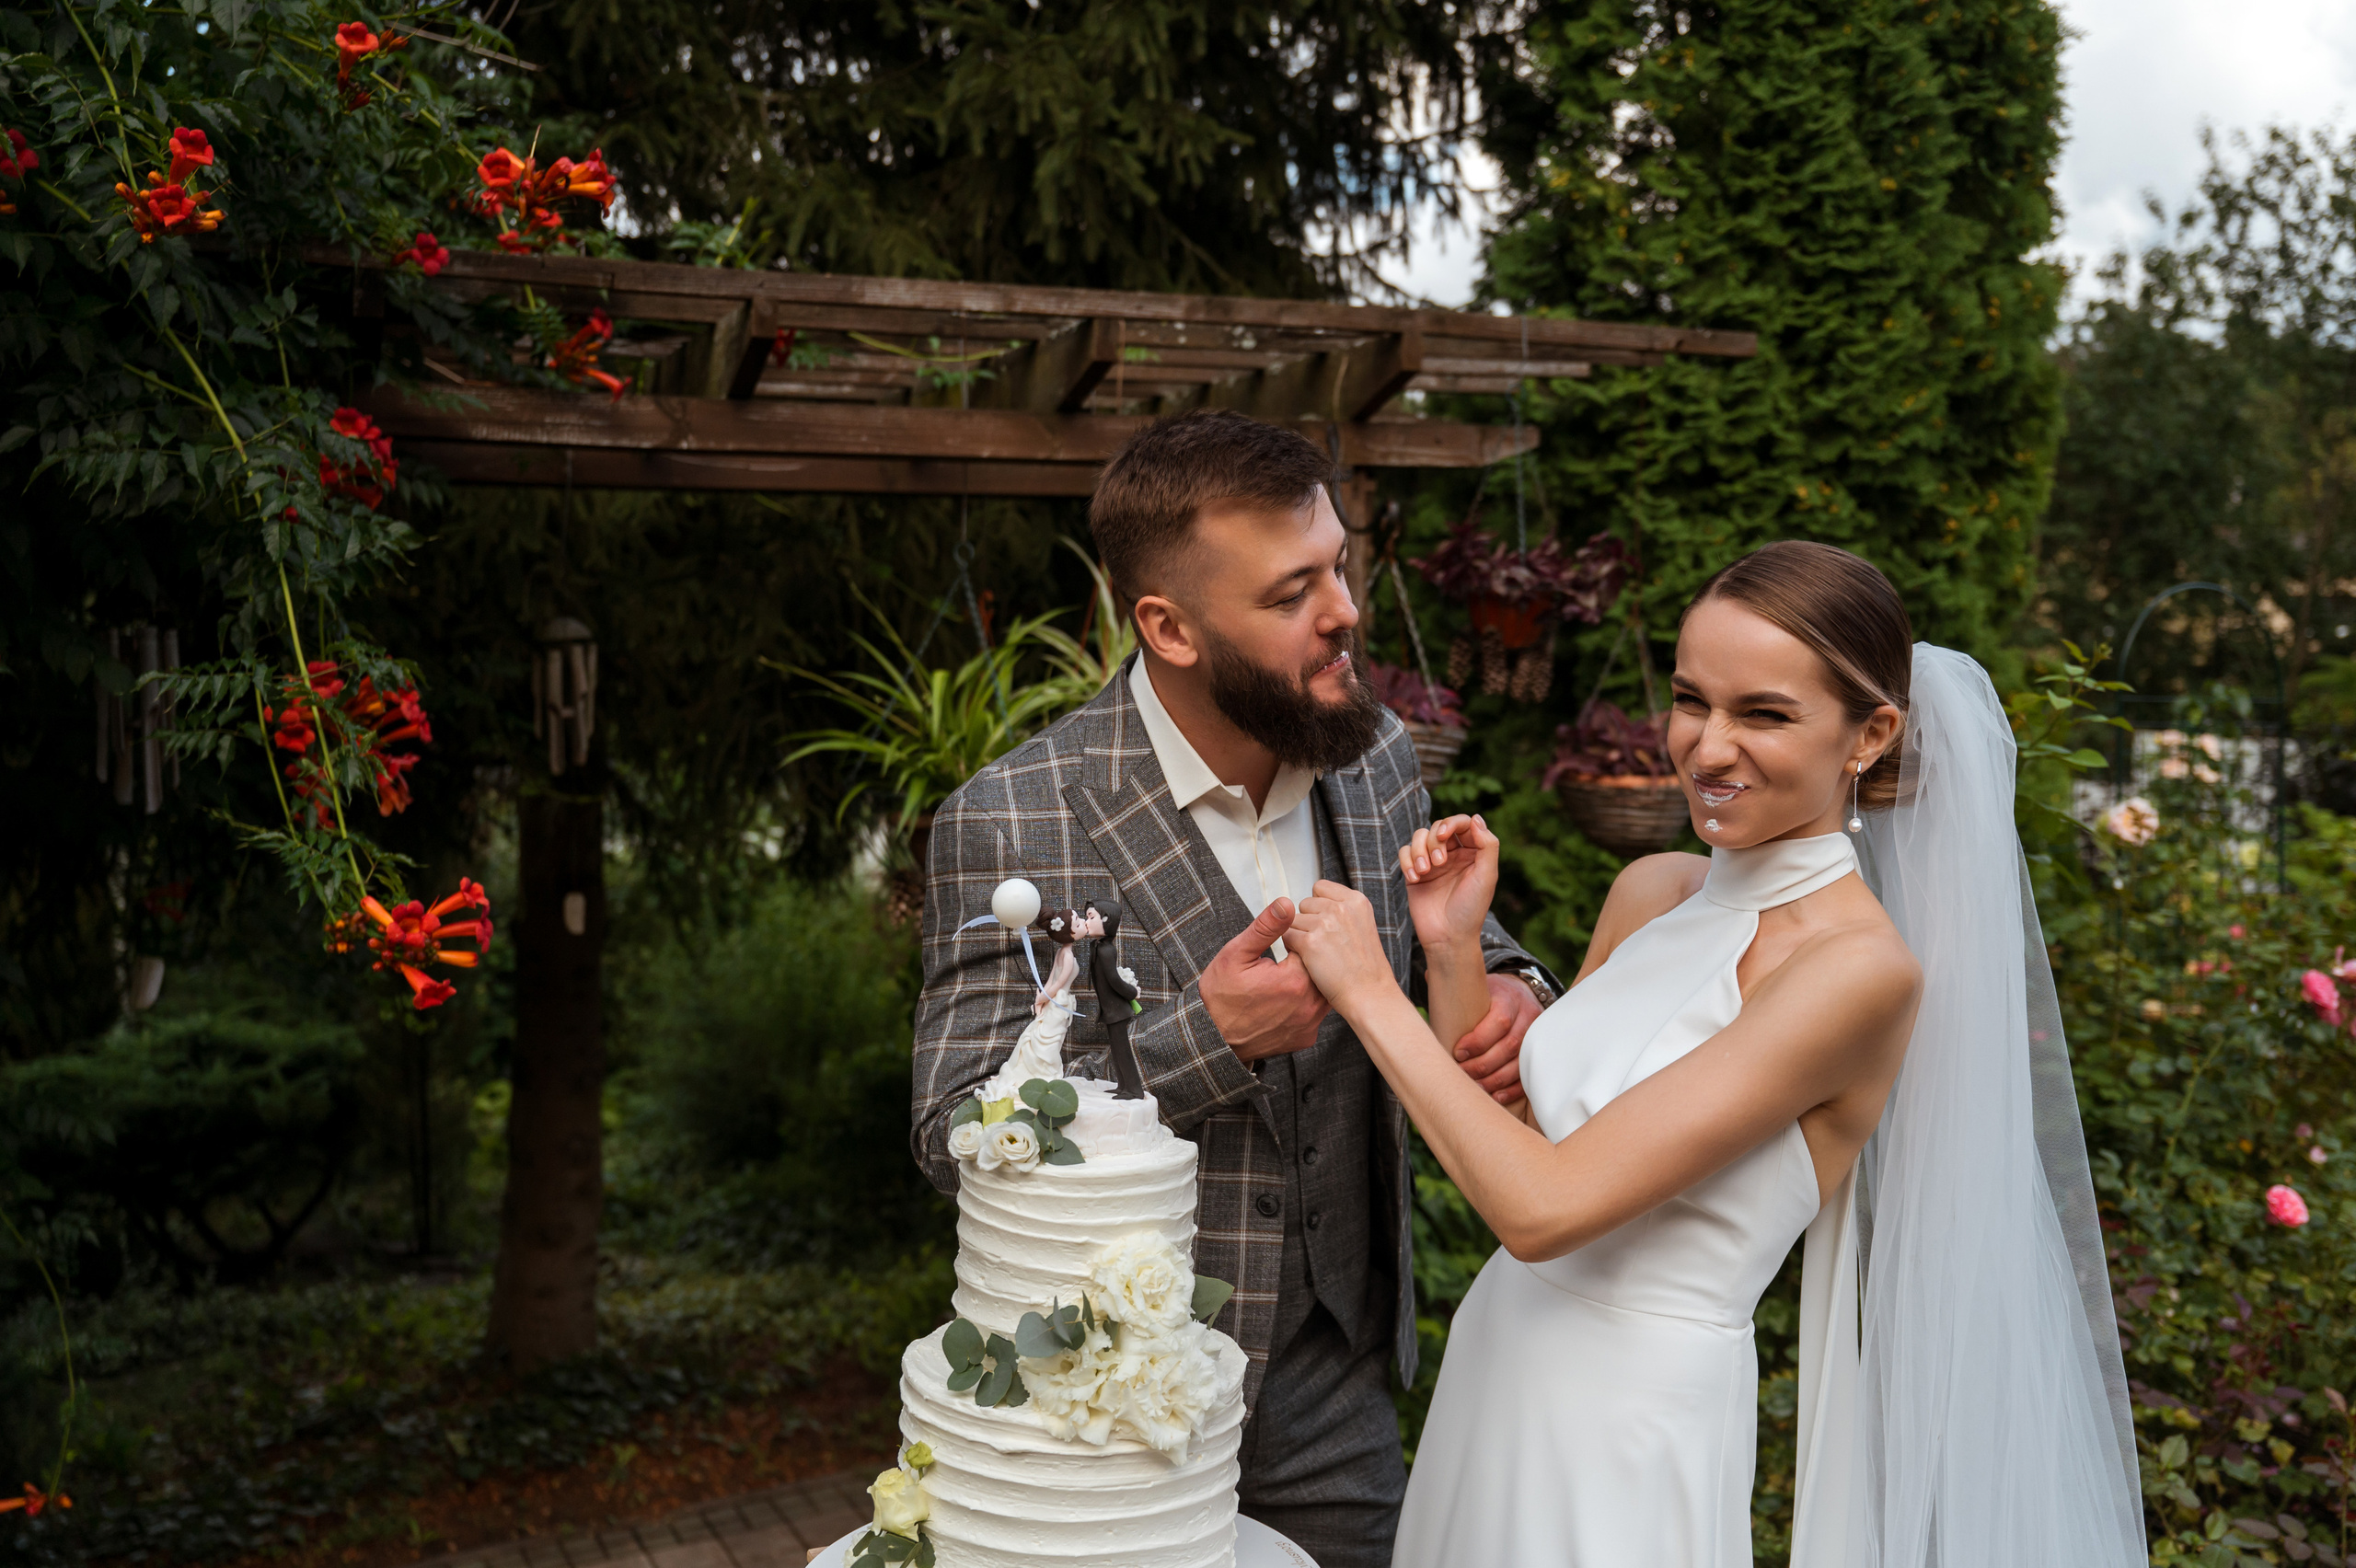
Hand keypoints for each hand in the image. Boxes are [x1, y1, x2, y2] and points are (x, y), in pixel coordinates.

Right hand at [1201, 899, 1330, 1063]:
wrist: (1213, 1038)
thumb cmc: (1221, 996)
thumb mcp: (1237, 954)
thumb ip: (1266, 927)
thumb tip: (1286, 904)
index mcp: (1294, 979)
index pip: (1311, 948)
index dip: (1296, 944)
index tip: (1281, 949)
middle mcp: (1308, 1004)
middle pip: (1320, 970)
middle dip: (1303, 964)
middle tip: (1279, 968)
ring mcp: (1309, 1023)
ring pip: (1322, 992)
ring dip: (1307, 984)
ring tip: (1282, 984)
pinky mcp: (1306, 1037)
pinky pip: (1315, 1014)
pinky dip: (1304, 1006)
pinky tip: (1284, 1004)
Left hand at [1285, 880, 1398, 1019]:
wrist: (1370, 994)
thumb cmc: (1365, 968)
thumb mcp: (1363, 925)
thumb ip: (1342, 910)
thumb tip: (1318, 903)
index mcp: (1356, 900)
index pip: (1320, 887)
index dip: (1317, 907)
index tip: (1326, 924)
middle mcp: (1340, 907)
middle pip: (1304, 903)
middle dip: (1308, 922)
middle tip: (1324, 944)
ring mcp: (1325, 923)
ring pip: (1292, 921)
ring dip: (1299, 935)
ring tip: (1318, 953)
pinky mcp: (1310, 942)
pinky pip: (1287, 937)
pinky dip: (1293, 949)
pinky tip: (1310, 960)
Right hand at [1398, 814, 1499, 957]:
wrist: (1448, 937)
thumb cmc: (1471, 909)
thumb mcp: (1487, 876)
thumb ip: (1488, 845)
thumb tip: (1476, 817)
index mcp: (1473, 852)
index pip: (1462, 824)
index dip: (1452, 823)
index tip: (1444, 835)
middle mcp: (1453, 854)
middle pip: (1438, 827)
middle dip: (1434, 840)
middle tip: (1439, 863)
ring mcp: (1432, 863)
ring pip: (1419, 837)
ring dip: (1419, 850)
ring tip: (1425, 871)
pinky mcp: (1415, 873)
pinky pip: (1405, 853)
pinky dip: (1407, 861)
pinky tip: (1415, 877)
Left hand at [1450, 971, 1542, 1105]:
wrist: (1518, 994)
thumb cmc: (1488, 993)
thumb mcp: (1475, 983)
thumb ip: (1454, 981)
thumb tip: (1431, 975)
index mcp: (1509, 997)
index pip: (1498, 1020)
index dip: (1479, 1040)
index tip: (1458, 1052)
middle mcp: (1527, 1015)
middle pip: (1510, 1045)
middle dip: (1484, 1064)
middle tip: (1463, 1074)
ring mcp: (1536, 1035)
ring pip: (1520, 1062)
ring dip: (1496, 1079)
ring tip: (1476, 1088)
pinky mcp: (1540, 1052)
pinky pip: (1529, 1074)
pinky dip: (1513, 1088)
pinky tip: (1495, 1095)